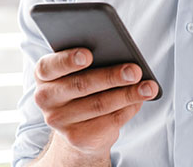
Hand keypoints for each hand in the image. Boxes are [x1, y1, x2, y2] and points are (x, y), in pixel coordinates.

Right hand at [33, 48, 157, 159]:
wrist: (78, 125)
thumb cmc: (83, 86)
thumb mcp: (81, 71)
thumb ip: (94, 61)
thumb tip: (124, 62)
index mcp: (44, 75)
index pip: (50, 66)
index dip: (68, 60)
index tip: (89, 54)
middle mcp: (45, 98)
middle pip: (81, 85)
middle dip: (111, 77)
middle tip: (134, 70)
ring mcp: (59, 121)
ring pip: (99, 104)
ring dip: (128, 95)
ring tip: (148, 87)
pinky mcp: (77, 138)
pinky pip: (109, 121)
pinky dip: (128, 109)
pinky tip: (140, 100)